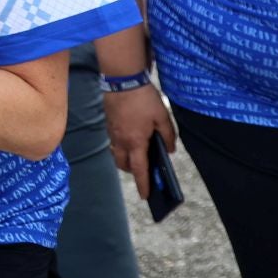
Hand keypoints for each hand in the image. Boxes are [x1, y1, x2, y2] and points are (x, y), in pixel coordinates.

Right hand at [104, 82, 176, 199]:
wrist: (122, 80)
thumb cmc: (144, 99)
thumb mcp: (163, 117)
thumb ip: (168, 136)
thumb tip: (169, 150)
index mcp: (136, 142)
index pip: (139, 169)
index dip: (143, 184)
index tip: (145, 196)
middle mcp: (121, 141)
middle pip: (124, 165)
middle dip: (132, 171)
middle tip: (143, 169)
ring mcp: (112, 133)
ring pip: (117, 154)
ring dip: (126, 159)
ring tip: (137, 153)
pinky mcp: (108, 124)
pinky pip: (114, 142)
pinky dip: (121, 146)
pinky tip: (130, 137)